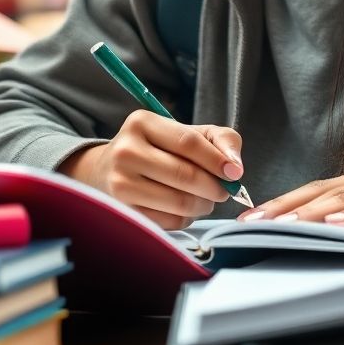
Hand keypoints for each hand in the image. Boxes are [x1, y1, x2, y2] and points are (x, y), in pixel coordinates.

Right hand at [59, 111, 243, 229]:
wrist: (108, 170)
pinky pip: (169, 221)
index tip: (235, 173)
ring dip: (203, 205)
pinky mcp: (123, 211)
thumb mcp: (187, 132)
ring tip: (205, 199)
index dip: (217, 160)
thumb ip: (220, 140)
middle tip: (224, 190)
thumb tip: (235, 167)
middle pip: (184, 175)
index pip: (188, 142)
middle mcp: (126, 151)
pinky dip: (186, 218)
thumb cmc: (158, 149)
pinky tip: (185, 209)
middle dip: (214, 187)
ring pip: (179, 202)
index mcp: (142, 123)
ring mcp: (120, 183)